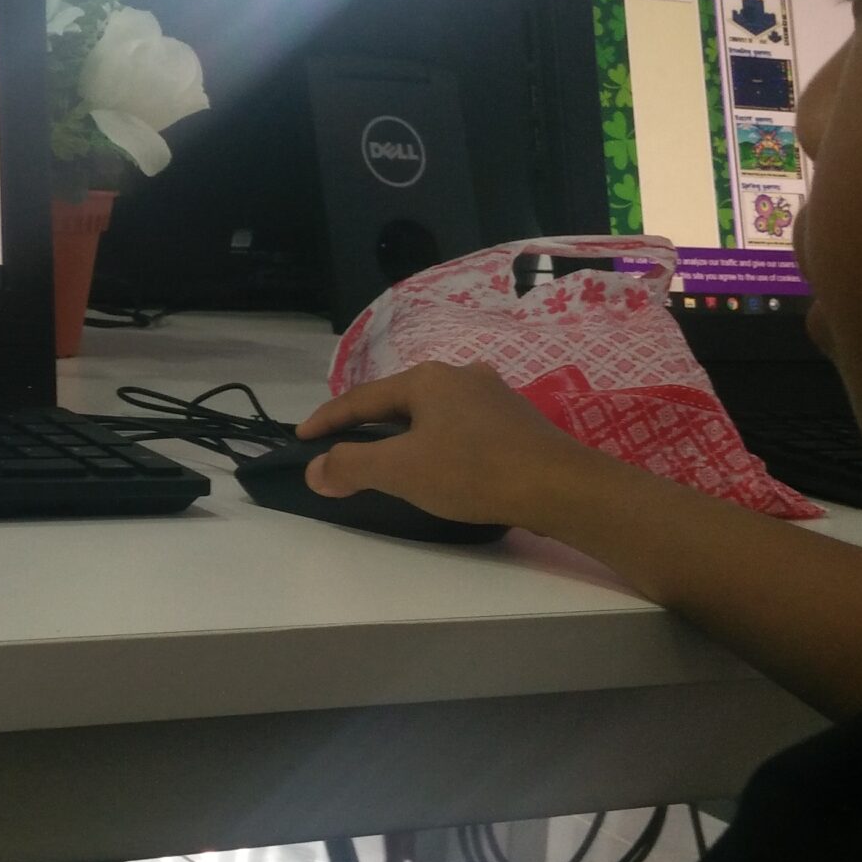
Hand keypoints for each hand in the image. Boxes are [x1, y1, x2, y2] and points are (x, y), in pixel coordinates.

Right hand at [296, 361, 613, 533]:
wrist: (559, 486)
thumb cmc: (473, 471)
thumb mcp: (402, 471)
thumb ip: (351, 466)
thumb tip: (315, 469)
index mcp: (426, 379)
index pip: (362, 399)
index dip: (328, 420)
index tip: (301, 438)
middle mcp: (459, 375)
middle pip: (399, 401)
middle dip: (368, 424)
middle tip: (343, 447)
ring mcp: (493, 395)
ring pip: (433, 413)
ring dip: (406, 433)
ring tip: (390, 457)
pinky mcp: (516, 420)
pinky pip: (461, 426)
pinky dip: (438, 441)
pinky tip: (442, 462)